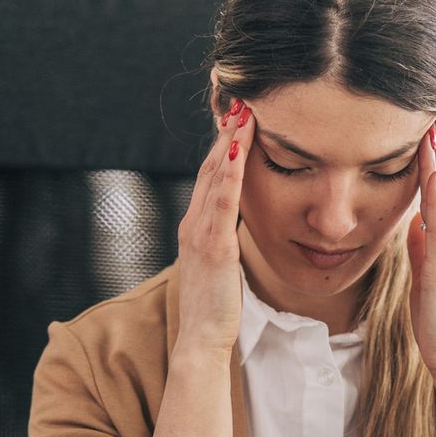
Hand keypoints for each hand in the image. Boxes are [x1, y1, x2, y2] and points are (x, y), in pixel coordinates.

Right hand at [173, 100, 256, 356]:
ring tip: (242, 109)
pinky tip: (238, 148)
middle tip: (240, 97)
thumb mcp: (221, 266)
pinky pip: (222, 201)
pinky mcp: (212, 246)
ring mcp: (200, 233)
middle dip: (225, 131)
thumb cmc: (216, 308)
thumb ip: (225, 242)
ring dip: (228, 141)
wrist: (202, 339)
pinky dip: (229, 172)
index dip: (224, 144)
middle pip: (210, 166)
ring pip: (214, 175)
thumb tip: (239, 226)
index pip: (212, 175)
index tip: (239, 116)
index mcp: (197, 227)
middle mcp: (193, 223)